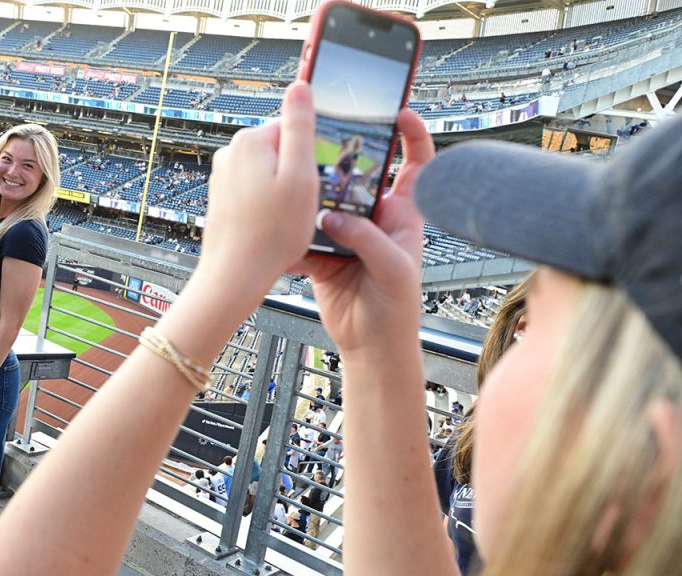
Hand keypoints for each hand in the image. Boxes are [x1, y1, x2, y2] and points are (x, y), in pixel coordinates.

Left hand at [195, 81, 318, 309]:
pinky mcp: (224, 197)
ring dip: (284, 193)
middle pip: (283, 151)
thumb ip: (301, 127)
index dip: (312, 157)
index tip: (315, 180)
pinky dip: (268, 207)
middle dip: (298, 174)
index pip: (295, 129)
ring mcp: (225, 176)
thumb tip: (301, 86)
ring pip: (271, 174)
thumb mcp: (300, 175)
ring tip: (285, 220)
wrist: (235, 275)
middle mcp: (232, 153)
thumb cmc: (270, 233)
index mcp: (250, 140)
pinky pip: (257, 193)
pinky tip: (272, 227)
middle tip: (302, 204)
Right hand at [293, 109, 434, 359]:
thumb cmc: (398, 309)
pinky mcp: (323, 251)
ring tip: (297, 183)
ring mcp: (347, 233)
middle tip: (324, 139)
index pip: (416, 163)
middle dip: (341, 155)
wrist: (371, 345)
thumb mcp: (393, 269)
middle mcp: (375, 218)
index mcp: (404, 214)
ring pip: (326, 200)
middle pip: (359, 174)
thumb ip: (366, 239)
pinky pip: (304, 233)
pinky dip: (292, 233)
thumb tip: (332, 217)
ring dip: (312, 194)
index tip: (398, 111)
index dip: (412, 134)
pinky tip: (283, 230)